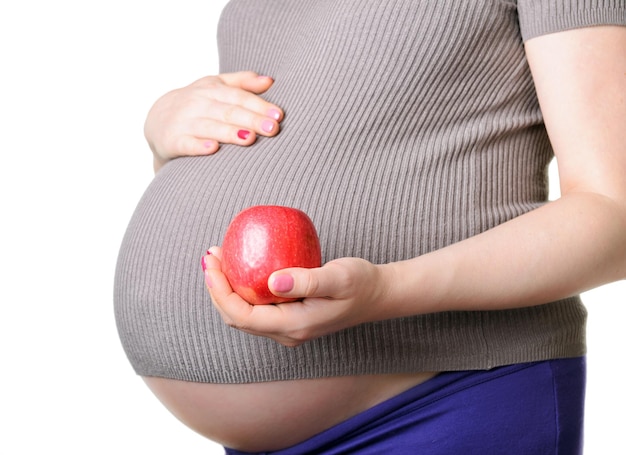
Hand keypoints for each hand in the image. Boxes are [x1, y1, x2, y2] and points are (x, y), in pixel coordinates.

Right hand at [145, 71, 283, 170]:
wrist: (156, 121)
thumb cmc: (196, 104)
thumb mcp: (214, 87)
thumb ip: (241, 83)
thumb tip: (269, 80)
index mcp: (211, 89)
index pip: (239, 97)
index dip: (259, 105)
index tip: (278, 116)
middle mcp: (197, 103)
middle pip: (228, 111)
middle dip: (251, 119)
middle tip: (272, 129)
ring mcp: (184, 122)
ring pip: (210, 127)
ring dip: (229, 132)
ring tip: (250, 138)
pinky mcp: (172, 141)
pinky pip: (186, 144)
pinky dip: (198, 146)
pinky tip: (212, 149)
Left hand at [202, 248, 388, 346]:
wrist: (378, 295)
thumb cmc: (361, 283)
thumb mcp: (339, 277)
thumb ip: (308, 280)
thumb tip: (272, 281)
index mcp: (294, 326)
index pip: (243, 315)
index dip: (221, 292)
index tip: (212, 264)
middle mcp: (286, 333)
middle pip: (237, 317)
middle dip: (217, 289)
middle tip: (211, 256)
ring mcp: (288, 329)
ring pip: (245, 314)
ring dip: (227, 289)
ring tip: (219, 258)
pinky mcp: (290, 319)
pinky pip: (257, 307)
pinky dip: (242, 289)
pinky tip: (242, 266)